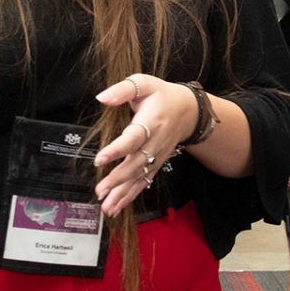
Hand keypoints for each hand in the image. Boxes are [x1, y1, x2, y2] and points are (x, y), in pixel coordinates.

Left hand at [92, 74, 196, 218]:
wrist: (189, 111)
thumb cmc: (162, 96)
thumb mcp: (143, 83)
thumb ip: (122, 90)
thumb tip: (102, 97)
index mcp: (151, 121)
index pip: (133, 138)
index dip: (117, 150)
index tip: (100, 159)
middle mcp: (155, 142)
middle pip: (136, 164)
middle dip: (117, 179)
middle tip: (101, 190)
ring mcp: (157, 156)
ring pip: (139, 178)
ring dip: (122, 194)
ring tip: (107, 206)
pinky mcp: (156, 164)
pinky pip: (143, 182)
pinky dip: (130, 196)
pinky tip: (117, 206)